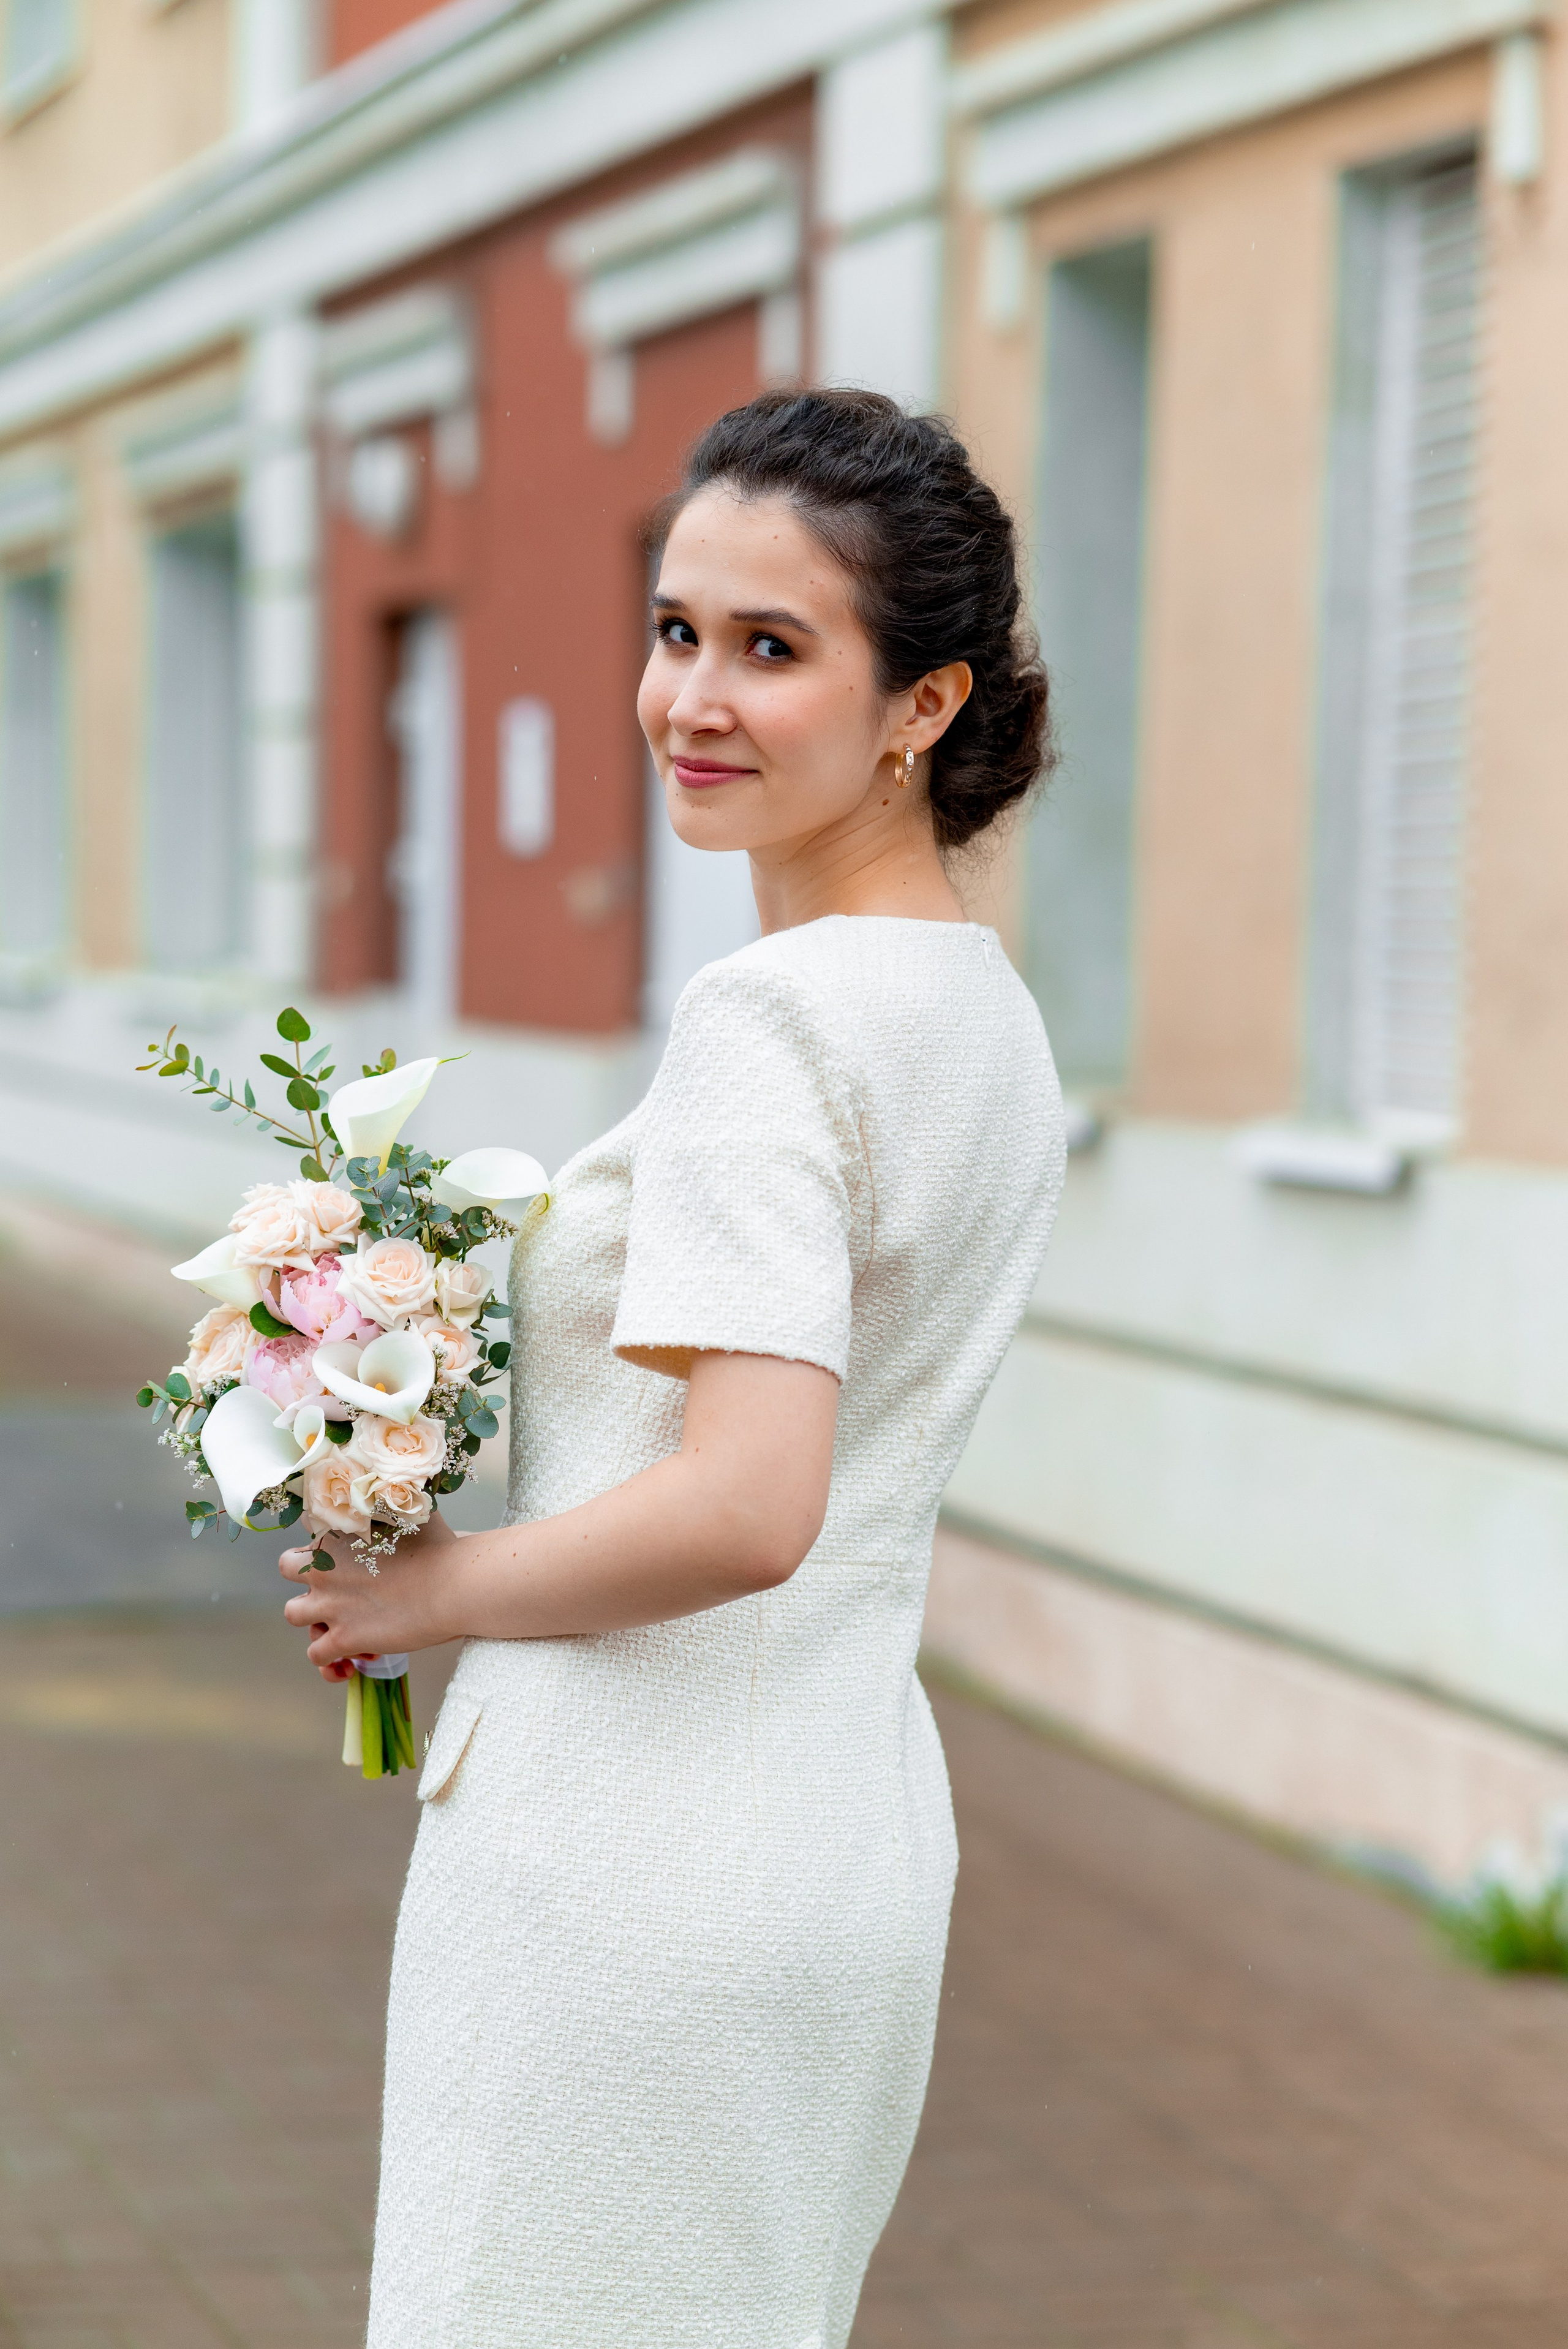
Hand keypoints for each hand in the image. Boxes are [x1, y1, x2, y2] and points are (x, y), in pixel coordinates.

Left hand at [280, 1511, 462, 1676]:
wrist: (453, 1584)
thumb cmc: (439, 1546)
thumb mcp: (408, 1513)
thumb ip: (386, 1509)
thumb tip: (392, 1496)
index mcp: (335, 1534)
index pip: (307, 1534)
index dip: (321, 1548)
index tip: (341, 1559)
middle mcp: (323, 1568)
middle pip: (289, 1569)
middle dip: (306, 1576)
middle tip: (335, 1588)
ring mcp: (330, 1605)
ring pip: (293, 1614)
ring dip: (313, 1618)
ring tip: (340, 1624)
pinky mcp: (344, 1638)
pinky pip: (316, 1655)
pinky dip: (329, 1661)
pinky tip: (348, 1662)